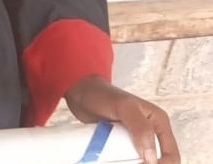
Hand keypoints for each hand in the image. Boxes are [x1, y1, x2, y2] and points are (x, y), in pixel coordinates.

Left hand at [65, 75, 179, 163]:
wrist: (80, 94)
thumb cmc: (101, 94)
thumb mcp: (123, 107)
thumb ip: (140, 128)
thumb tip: (151, 157)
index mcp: (158, 122)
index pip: (171, 155)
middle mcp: (150, 132)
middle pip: (157, 162)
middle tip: (127, 161)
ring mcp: (136, 140)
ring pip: (142, 163)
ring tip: (118, 159)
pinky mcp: (123, 145)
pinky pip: (128, 161)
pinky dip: (124, 163)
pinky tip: (115, 161)